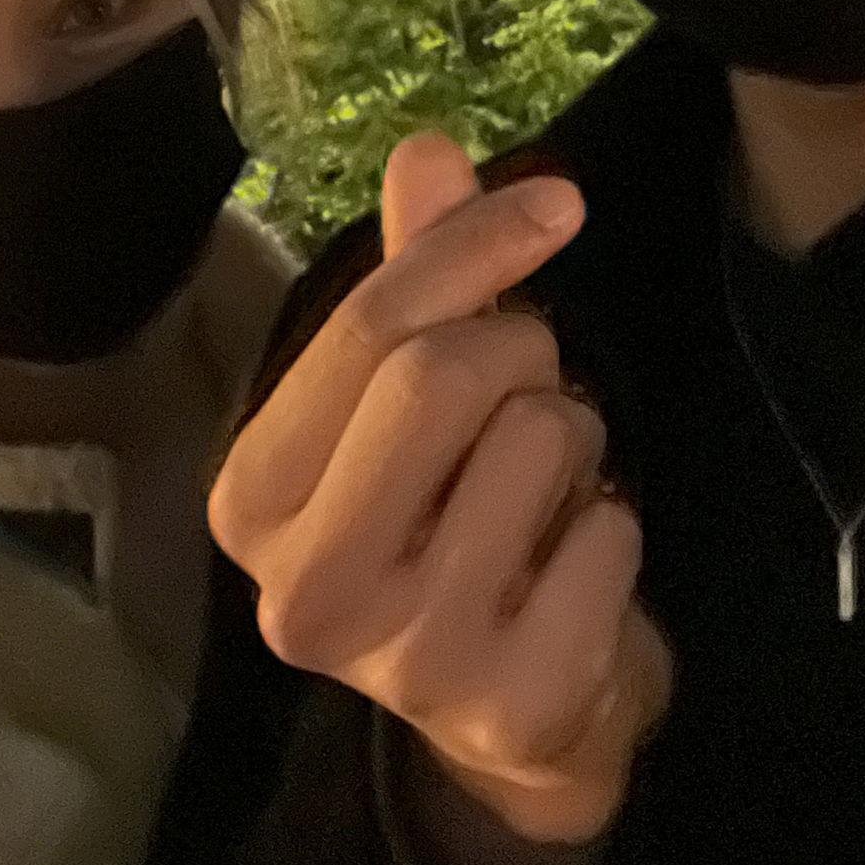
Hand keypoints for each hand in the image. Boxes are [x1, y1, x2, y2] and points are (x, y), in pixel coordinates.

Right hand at [210, 132, 671, 846]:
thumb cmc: (451, 521)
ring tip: (542, 496)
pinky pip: (609, 533)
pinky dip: (613, 525)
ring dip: (573, 441)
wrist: (518, 718)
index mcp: (252, 500)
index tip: (556, 206)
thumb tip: (426, 146)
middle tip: (532, 392)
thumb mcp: (414, 399)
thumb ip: (417, 274)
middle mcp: (303, 591)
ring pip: (542, 439)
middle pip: (445, 374)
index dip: (473, 245)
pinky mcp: (510, 706)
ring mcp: (403, 663)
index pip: (368, 328)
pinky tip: (571, 570)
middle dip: (523, 352)